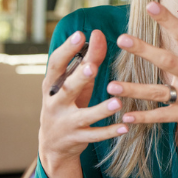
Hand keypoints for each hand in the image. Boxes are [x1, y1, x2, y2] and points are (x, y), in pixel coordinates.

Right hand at [38, 29, 128, 177]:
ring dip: (101, 109)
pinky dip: (110, 131)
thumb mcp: (74, 83)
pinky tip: (125, 126)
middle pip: (67, 89)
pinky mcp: (77, 139)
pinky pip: (96, 135)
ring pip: (84, 116)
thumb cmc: (67, 103)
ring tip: (118, 102)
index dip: (66, 49)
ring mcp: (66, 123)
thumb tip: (98, 33)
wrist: (52, 144)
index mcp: (52, 85)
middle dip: (79, 79)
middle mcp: (55, 103)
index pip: (56, 64)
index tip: (79, 35)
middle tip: (91, 67)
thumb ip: (88, 60)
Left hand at [108, 2, 177, 162]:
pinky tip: (125, 118)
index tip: (150, 5)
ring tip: (111, 87)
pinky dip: (143, 117)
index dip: (167, 19)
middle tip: (122, 39)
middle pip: (166, 60)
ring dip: (134, 90)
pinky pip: (161, 116)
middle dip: (143, 50)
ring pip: (157, 92)